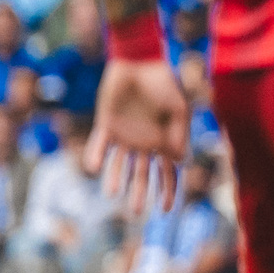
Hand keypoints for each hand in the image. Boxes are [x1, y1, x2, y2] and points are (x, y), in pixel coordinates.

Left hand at [87, 57, 189, 213]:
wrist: (139, 61)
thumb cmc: (163, 83)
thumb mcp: (178, 107)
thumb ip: (179, 133)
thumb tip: (178, 160)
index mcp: (163, 141)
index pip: (168, 172)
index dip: (168, 191)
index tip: (167, 209)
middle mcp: (143, 143)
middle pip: (142, 174)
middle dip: (140, 193)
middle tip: (136, 211)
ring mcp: (124, 135)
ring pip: (119, 165)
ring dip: (116, 179)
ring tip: (113, 193)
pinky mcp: (107, 124)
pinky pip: (99, 145)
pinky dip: (96, 156)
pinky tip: (94, 167)